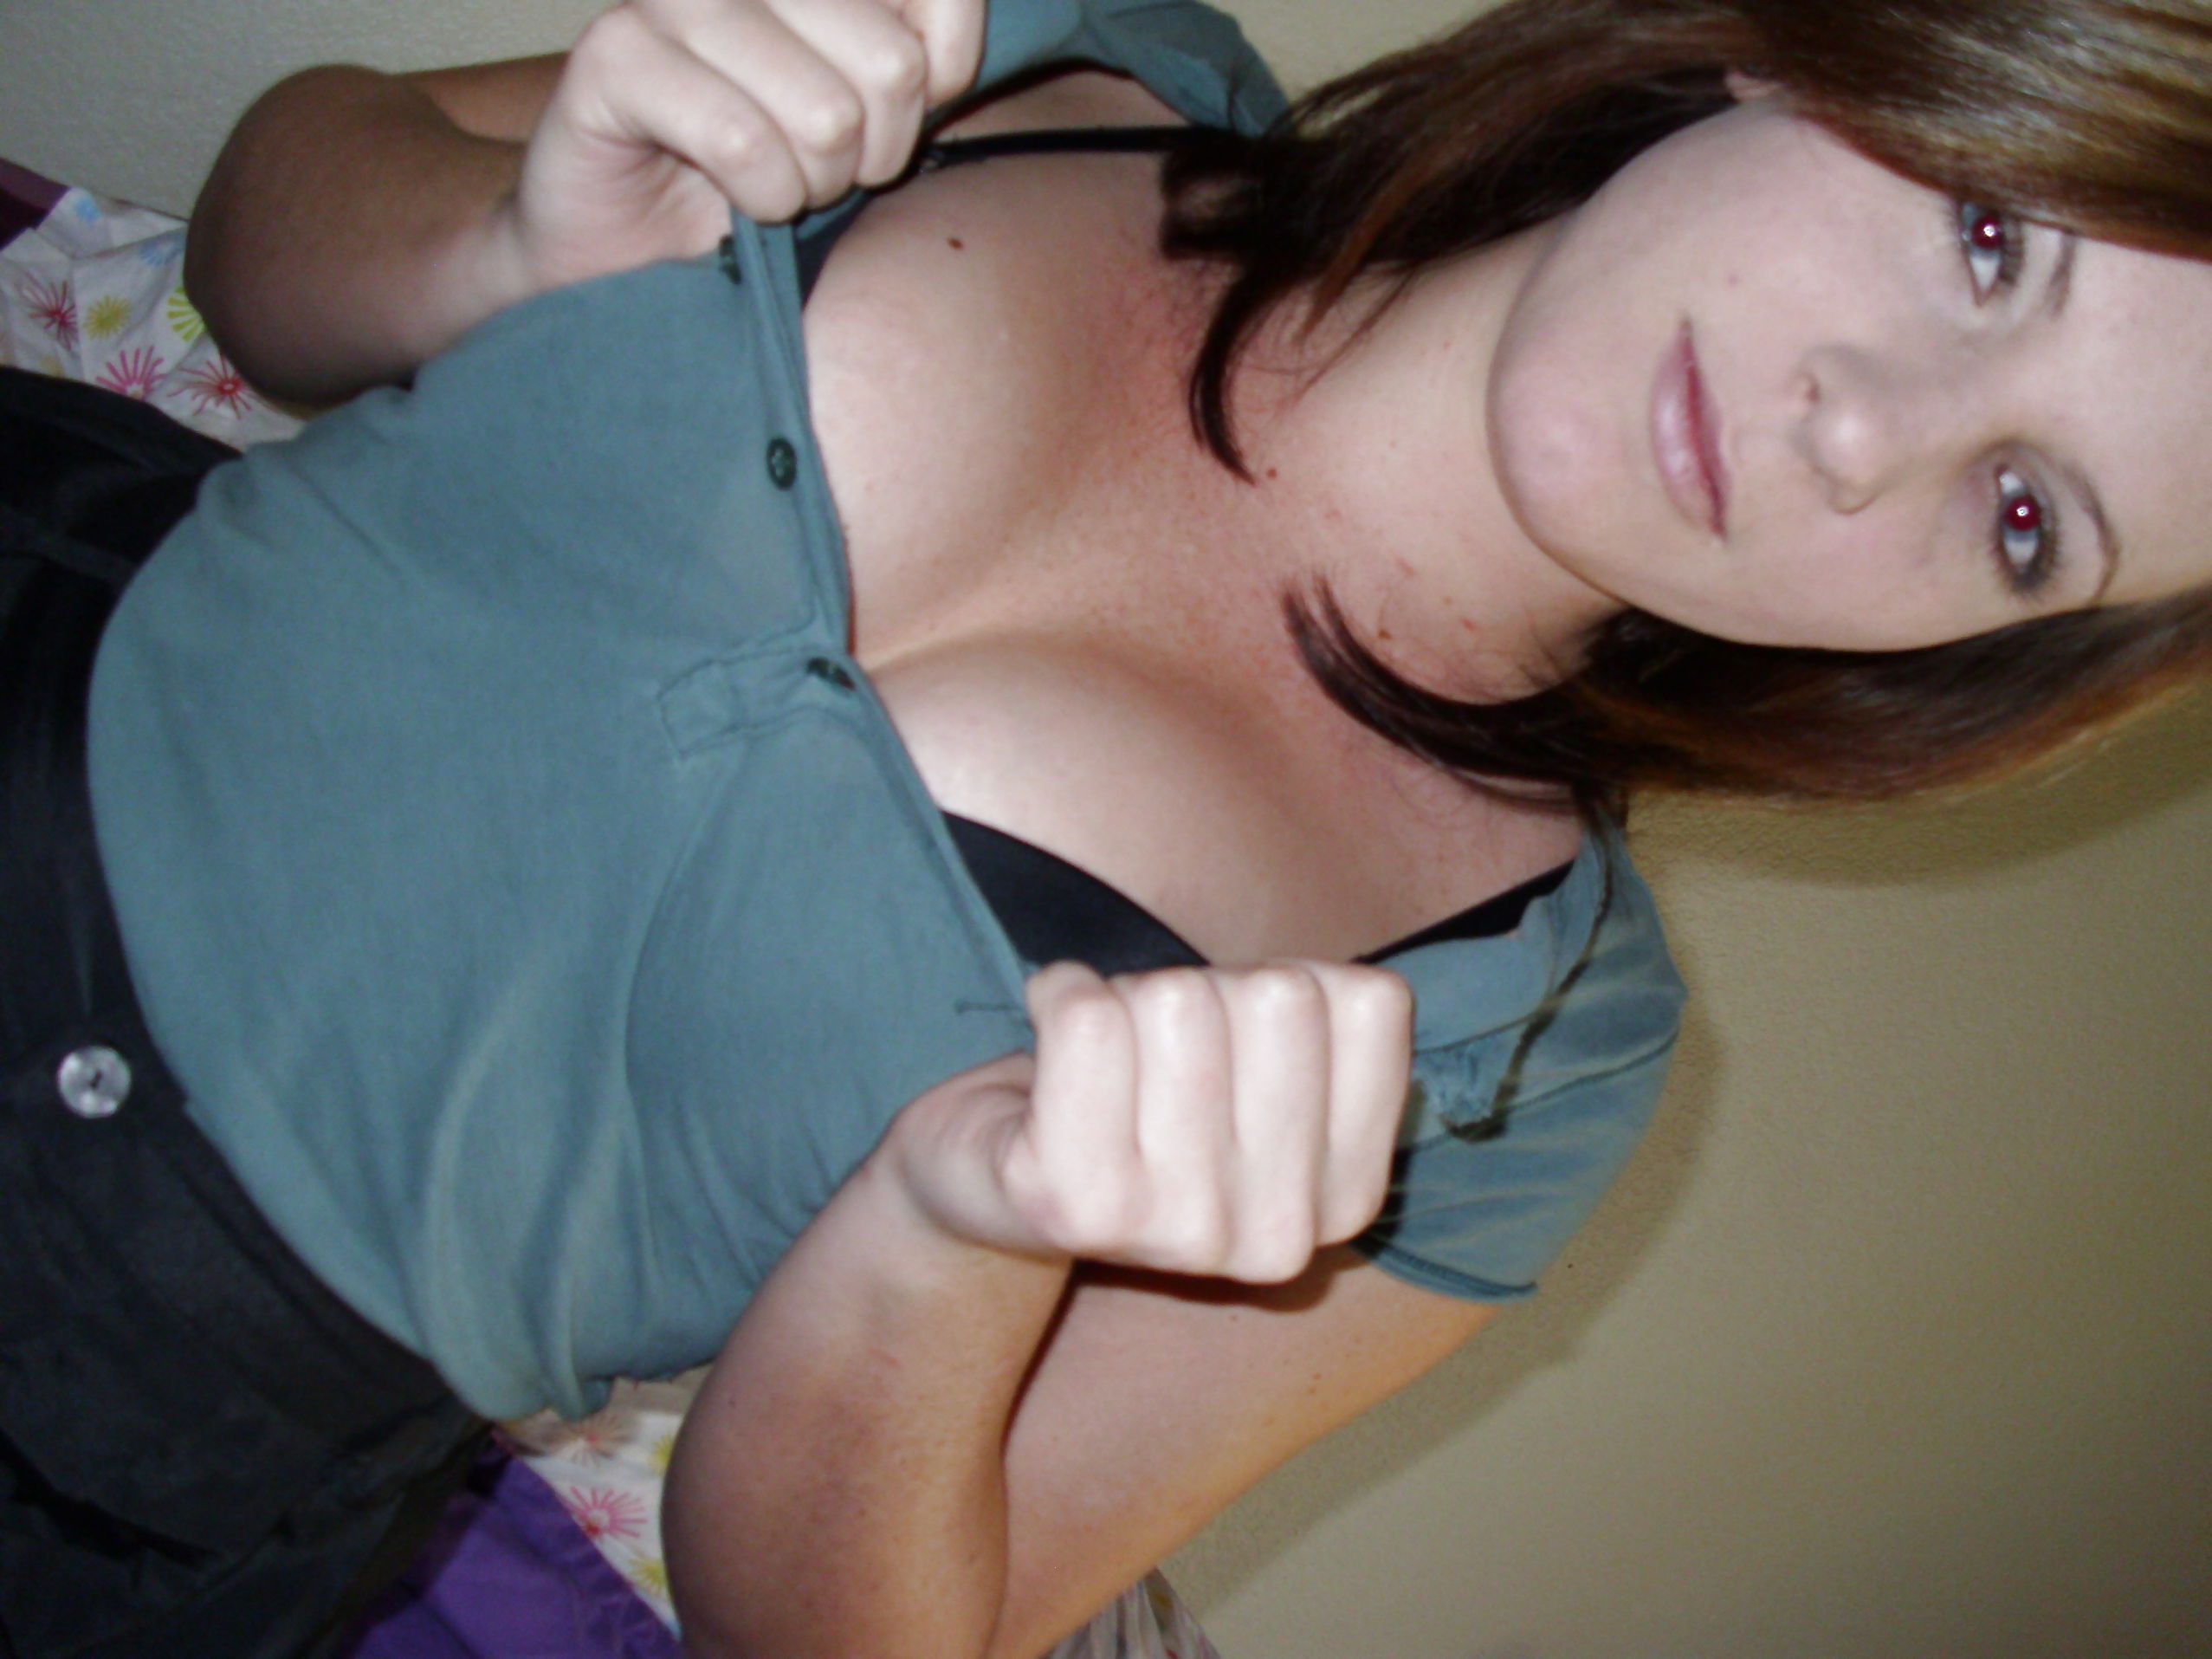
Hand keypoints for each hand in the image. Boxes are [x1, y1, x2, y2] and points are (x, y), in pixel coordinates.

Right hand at [500, 0, 985, 288]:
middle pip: (893, 67)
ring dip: (811, 184)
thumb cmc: (758, 182)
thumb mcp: (866, 123)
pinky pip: (743, 142)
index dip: (942, 80)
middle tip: (822, 171)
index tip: (889, 123)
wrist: (628, 245)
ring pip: (824, 113)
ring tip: (774, 185)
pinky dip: (760, 198)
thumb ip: (915, 70)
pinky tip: (738, 202)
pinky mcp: (615, 54)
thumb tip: (952, 58)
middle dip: (872, 154)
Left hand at [891, 961, 1413, 1283]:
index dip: (1288, 980)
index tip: (1235, 1040)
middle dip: (1205, 987)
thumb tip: (1342, 991)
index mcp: (1349, 1198)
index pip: (1369, 1003)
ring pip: (1177, 1000)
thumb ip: (1332, 1021)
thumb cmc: (1145, 1095)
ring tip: (1103, 1058)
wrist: (985, 1177)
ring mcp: (1177, 1232)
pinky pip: (1085, 1019)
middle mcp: (1279, 1235)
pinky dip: (1058, 990)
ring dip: (1127, 996)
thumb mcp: (1270, 1067)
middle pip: (1275, 995)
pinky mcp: (1074, 1205)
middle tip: (1154, 1048)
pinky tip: (1047, 1033)